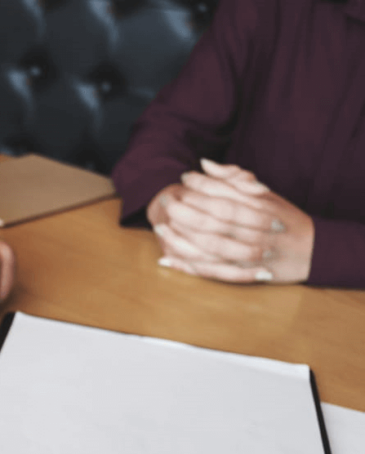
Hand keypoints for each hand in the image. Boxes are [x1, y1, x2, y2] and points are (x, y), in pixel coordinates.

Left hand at [147, 158, 313, 283]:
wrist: (312, 250)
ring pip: (209, 246)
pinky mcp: (242, 272)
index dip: (201, 185)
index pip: (224, 193)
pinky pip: (211, 270)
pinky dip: (187, 267)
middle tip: (166, 200)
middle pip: (213, 218)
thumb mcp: (264, 194)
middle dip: (185, 209)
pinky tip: (166, 260)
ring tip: (160, 227)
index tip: (184, 177)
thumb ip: (234, 177)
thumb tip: (204, 164)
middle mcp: (255, 229)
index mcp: (261, 206)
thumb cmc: (282, 217)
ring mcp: (249, 253)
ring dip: (180, 238)